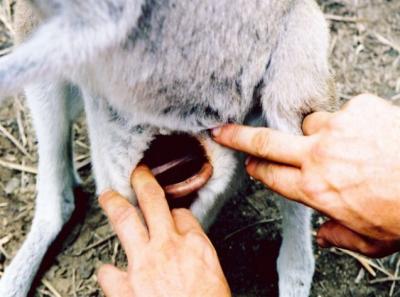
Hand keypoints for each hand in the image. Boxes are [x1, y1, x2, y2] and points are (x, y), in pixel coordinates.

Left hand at [97, 165, 230, 296]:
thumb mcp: (214, 275)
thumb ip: (197, 253)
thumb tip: (187, 240)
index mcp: (196, 246)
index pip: (183, 214)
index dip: (176, 212)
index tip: (172, 214)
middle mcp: (169, 247)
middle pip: (153, 201)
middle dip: (143, 181)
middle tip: (136, 173)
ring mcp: (143, 264)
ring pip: (125, 219)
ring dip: (114, 204)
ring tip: (109, 197)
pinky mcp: (124, 287)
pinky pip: (107, 269)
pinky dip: (109, 270)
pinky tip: (111, 272)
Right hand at [212, 94, 399, 257]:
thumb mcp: (374, 240)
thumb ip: (341, 237)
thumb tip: (324, 237)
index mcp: (316, 189)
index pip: (272, 176)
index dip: (258, 170)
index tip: (250, 164)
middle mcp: (319, 156)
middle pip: (266, 143)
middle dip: (239, 137)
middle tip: (222, 130)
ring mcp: (337, 129)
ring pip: (310, 124)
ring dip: (318, 133)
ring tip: (343, 144)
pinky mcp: (359, 108)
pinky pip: (346, 112)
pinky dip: (353, 122)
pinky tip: (372, 135)